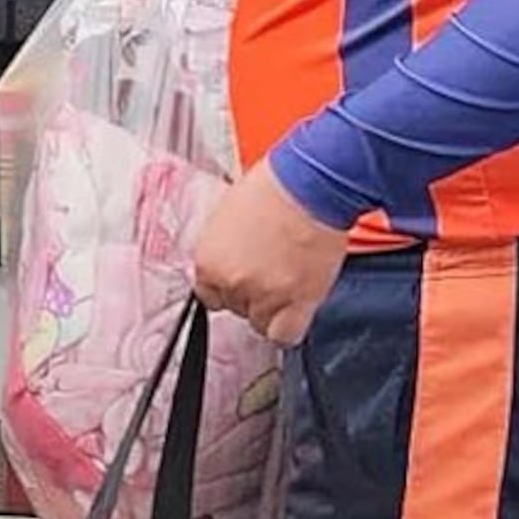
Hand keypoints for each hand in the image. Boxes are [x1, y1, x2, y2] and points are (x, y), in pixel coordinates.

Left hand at [189, 164, 348, 346]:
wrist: (311, 182)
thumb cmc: (276, 186)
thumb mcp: (230, 213)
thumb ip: (225, 247)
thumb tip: (231, 260)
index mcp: (208, 258)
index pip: (208, 295)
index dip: (228, 288)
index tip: (241, 282)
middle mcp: (230, 280)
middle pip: (235, 308)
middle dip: (252, 293)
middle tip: (271, 270)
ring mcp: (262, 294)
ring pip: (261, 324)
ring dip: (273, 309)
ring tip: (288, 281)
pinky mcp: (295, 301)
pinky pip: (285, 335)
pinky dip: (290, 328)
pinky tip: (297, 308)